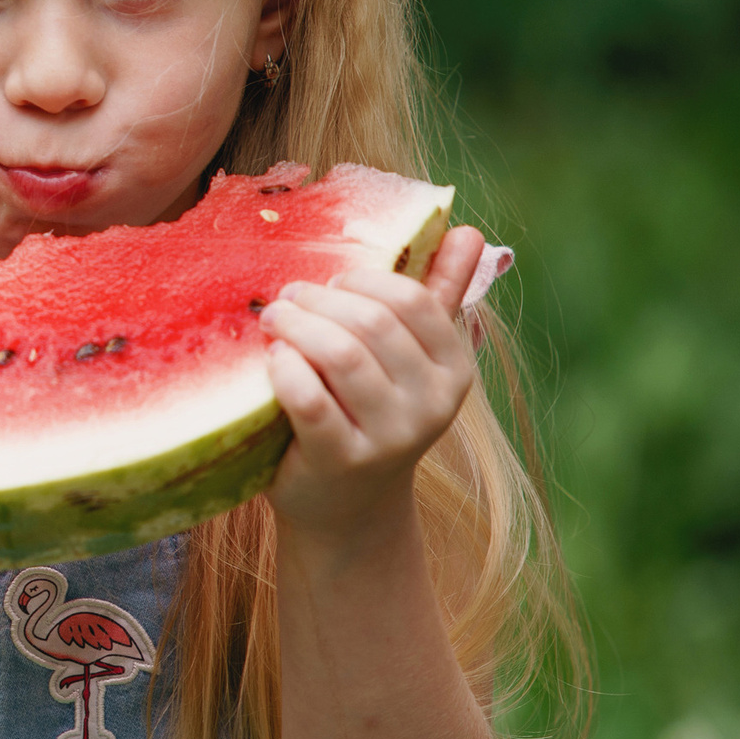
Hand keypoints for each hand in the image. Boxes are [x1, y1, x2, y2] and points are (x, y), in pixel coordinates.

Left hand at [259, 226, 484, 537]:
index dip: (362, 281)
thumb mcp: (411, 359)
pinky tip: (271, 360)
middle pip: (372, 323)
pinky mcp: (342, 461)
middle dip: (319, 301)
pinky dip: (285, 369)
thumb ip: (439, 294)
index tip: (329, 285)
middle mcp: (432, 404)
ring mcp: (390, 436)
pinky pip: (308, 399)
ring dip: (296, 327)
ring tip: (272, 321)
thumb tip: (468, 230)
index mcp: (454, 369)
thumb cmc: (371, 416)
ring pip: (340, 355)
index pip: (413, 300)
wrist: (348, 508)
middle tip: (286, 298)